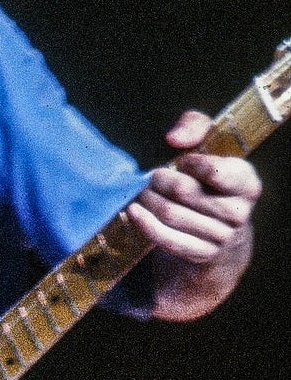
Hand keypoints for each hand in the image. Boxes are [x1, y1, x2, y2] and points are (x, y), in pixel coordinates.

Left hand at [127, 109, 259, 320]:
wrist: (217, 227)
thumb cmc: (209, 178)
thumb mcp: (209, 144)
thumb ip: (195, 126)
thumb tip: (174, 139)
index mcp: (246, 183)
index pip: (217, 172)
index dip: (192, 163)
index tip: (182, 160)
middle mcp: (238, 212)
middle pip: (184, 192)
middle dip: (158, 180)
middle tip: (146, 175)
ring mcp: (220, 237)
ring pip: (171, 214)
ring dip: (147, 199)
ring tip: (139, 190)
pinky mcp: (200, 254)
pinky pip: (167, 238)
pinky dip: (144, 223)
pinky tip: (133, 210)